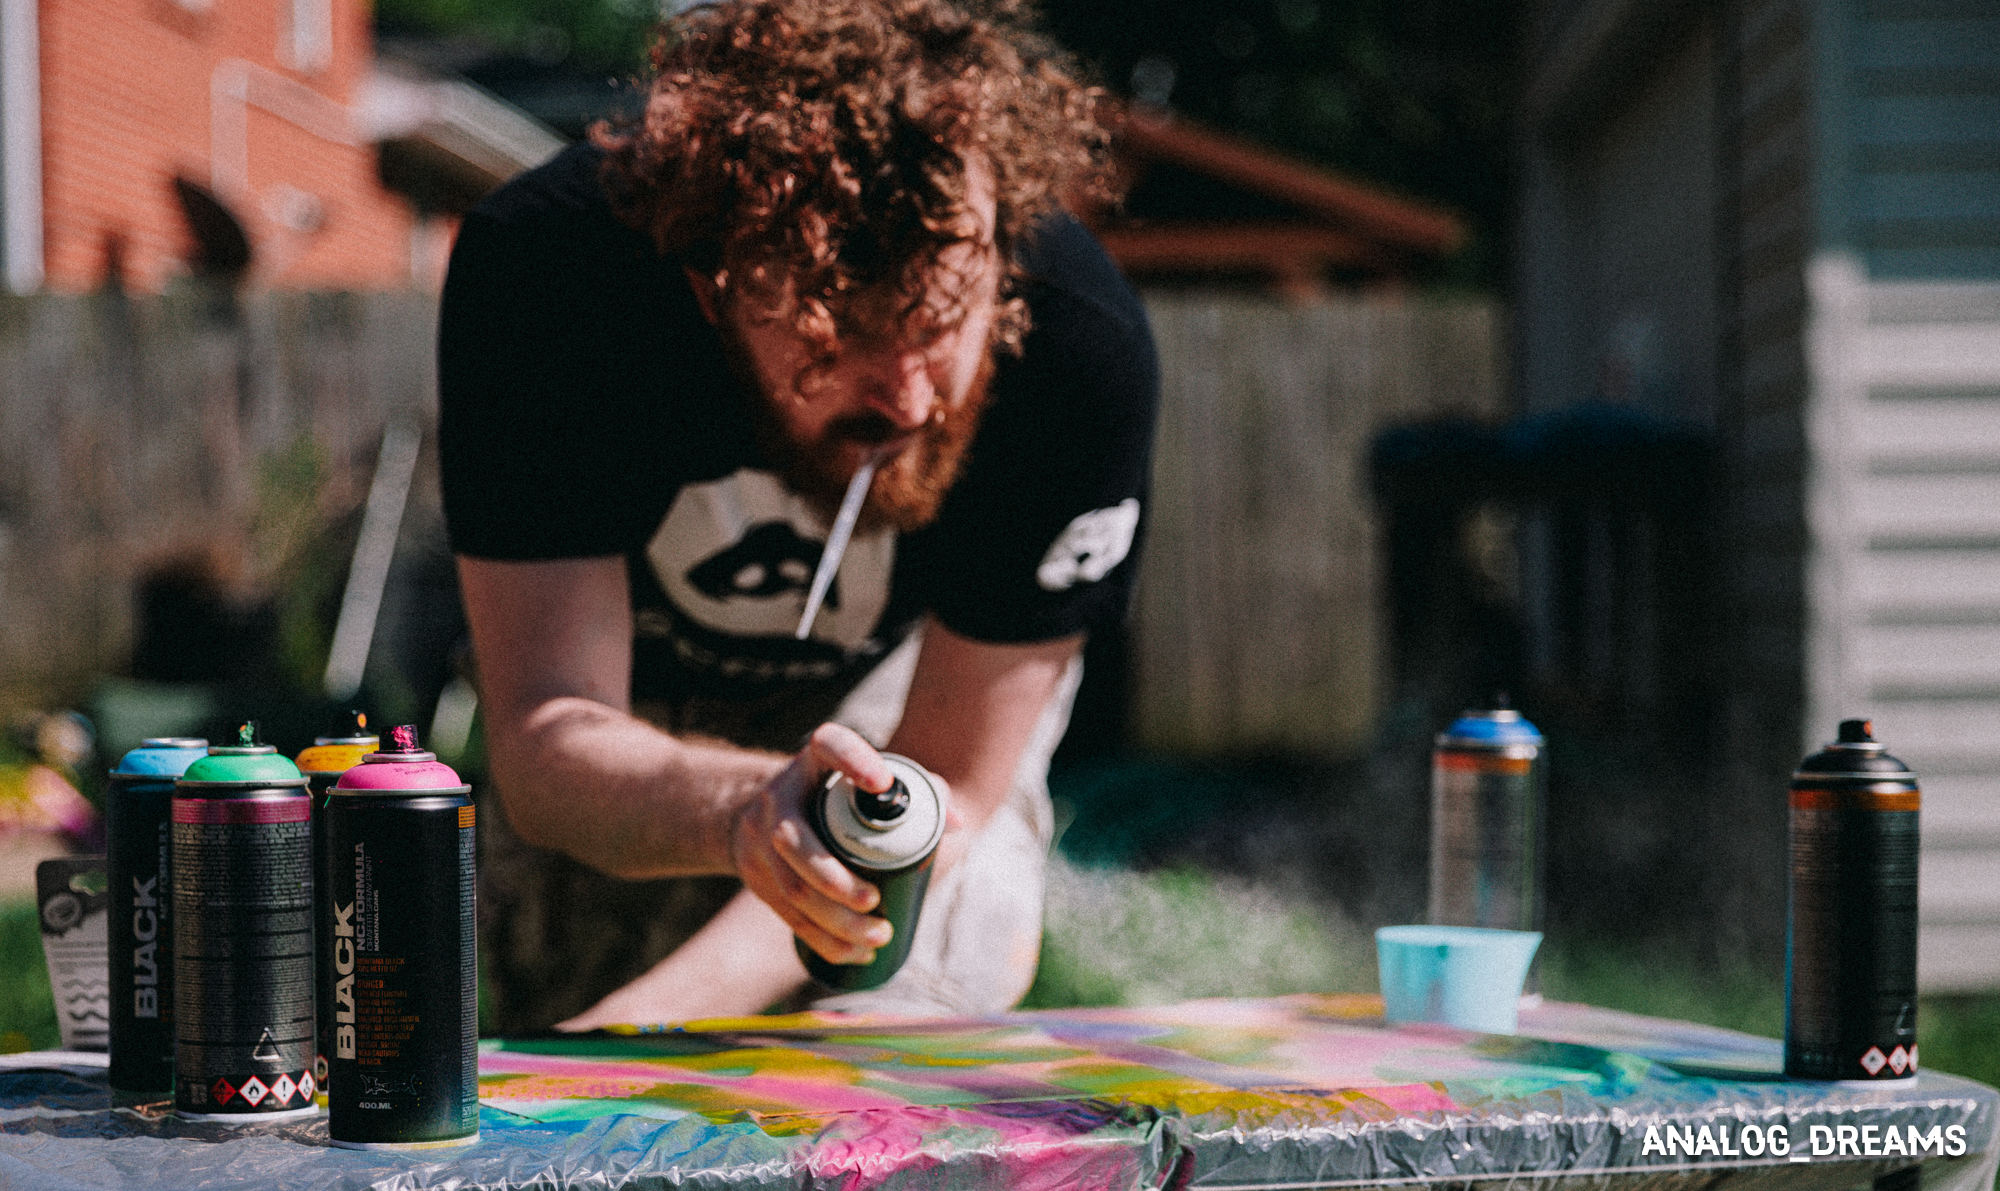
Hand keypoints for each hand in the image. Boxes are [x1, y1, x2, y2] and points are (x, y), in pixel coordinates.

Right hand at [730, 723, 900, 964]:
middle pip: (797, 841)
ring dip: (834, 921)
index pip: (829, 745)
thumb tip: (955, 823)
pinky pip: (786, 913)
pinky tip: (851, 953)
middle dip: (837, 881)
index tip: (883, 784)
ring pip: (791, 886)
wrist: (767, 808)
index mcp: (814, 760)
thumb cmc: (839, 794)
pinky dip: (821, 939)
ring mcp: (759, 836)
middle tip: (876, 904)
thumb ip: (917, 791)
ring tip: (877, 936)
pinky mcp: (754, 875)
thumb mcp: (868, 779)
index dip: (853, 760)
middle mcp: (779, 795)